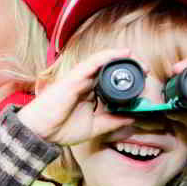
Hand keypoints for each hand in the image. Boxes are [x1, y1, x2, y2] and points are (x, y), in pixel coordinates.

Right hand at [17, 49, 135, 145]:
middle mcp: (85, 84)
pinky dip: (108, 56)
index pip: (111, 82)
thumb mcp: (94, 127)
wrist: (41, 132)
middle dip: (128, 67)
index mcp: (90, 94)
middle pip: (109, 69)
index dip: (127, 80)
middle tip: (145, 70)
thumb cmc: (61, 128)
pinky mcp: (74, 77)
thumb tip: (132, 119)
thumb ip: (112, 122)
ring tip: (137, 60)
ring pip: (103, 62)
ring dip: (121, 58)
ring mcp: (79, 79)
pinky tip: (123, 53)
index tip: (143, 83)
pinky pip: (93, 62)